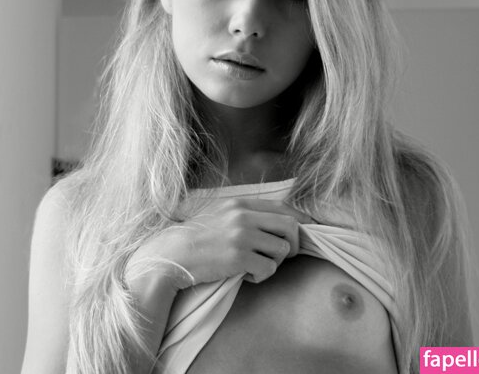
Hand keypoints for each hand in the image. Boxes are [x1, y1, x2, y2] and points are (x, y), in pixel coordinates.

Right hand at [127, 198, 314, 290]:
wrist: (172, 255)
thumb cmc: (197, 238)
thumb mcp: (221, 214)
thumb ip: (246, 214)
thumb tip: (280, 221)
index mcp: (240, 203)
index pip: (283, 207)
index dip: (300, 221)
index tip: (306, 233)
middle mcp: (243, 216)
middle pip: (291, 225)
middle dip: (294, 244)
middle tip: (281, 256)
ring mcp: (241, 235)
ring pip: (283, 249)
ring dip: (275, 262)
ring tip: (256, 265)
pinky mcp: (238, 257)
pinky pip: (269, 268)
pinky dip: (262, 275)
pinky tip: (246, 275)